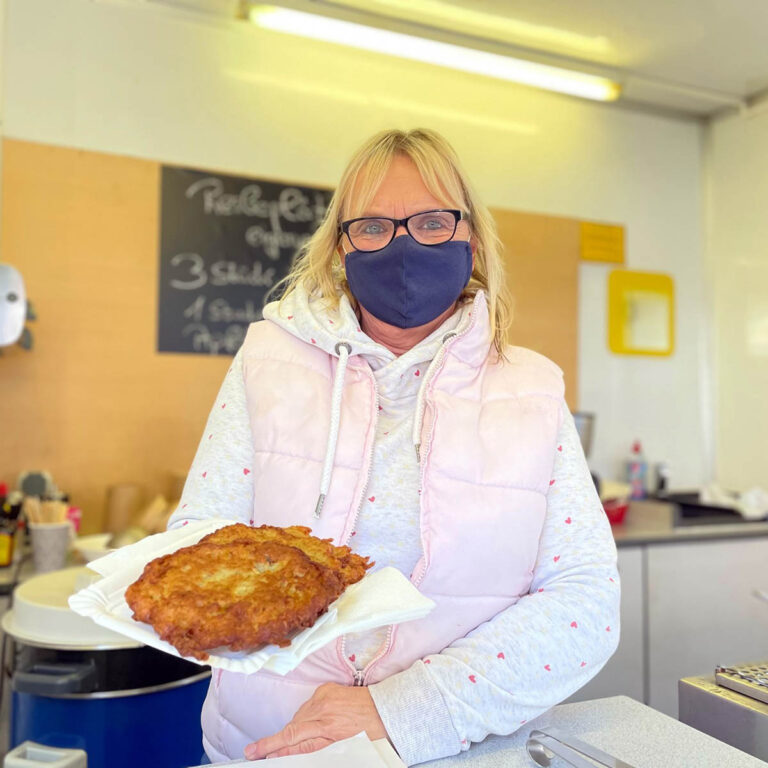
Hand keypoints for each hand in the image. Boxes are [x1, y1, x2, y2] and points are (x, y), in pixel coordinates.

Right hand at [244, 682, 387, 759]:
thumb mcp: (342, 749)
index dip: (270, 746)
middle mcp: (322, 710)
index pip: (291, 739)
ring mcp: (323, 696)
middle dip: (278, 740)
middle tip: (261, 750)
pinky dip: (306, 715)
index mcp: (327, 727)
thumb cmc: (369, 733)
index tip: (253, 751)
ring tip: (305, 737)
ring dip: (295, 728)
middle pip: (291, 727)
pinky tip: (313, 723)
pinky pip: (307, 705)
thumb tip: (288, 752)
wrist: (386, 709)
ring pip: (298, 717)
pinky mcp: (325, 689)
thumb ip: (312, 750)